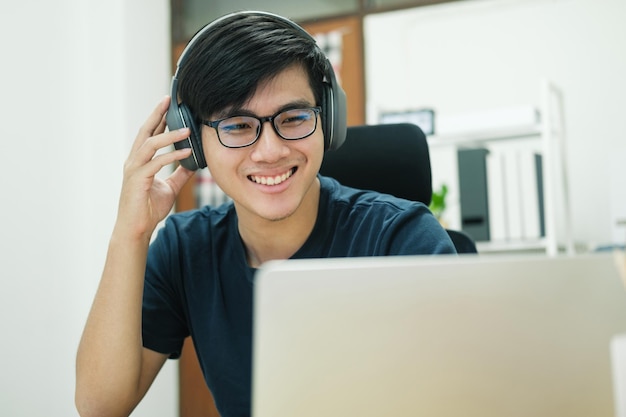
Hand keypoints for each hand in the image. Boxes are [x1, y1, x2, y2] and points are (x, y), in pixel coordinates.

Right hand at [115, 96, 194, 239]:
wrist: (137, 229)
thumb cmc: (149, 208)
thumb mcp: (169, 187)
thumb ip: (180, 174)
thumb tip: (194, 162)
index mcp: (140, 160)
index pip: (150, 134)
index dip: (159, 118)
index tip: (169, 104)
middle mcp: (134, 161)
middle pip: (145, 131)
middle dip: (157, 114)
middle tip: (169, 100)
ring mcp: (134, 169)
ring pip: (150, 144)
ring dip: (169, 135)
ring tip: (187, 129)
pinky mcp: (138, 180)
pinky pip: (156, 163)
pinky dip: (172, 156)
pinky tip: (186, 152)